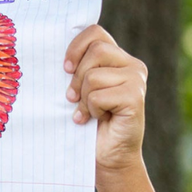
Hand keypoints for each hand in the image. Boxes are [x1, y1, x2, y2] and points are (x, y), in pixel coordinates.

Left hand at [65, 25, 146, 178]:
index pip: (95, 32)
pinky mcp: (135, 98)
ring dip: (84, 99)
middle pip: (95, 51)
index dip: (75, 47)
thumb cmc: (89, 126)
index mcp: (118, 59)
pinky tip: (96, 120)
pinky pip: (99, 95)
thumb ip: (78, 69)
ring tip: (88, 113)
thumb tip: (54, 53)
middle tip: (73, 99)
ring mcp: (136, 80)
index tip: (65, 69)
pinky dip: (91, 110)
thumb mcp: (80, 91)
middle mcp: (132, 65)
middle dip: (77, 78)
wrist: (107, 159)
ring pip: (94, 75)